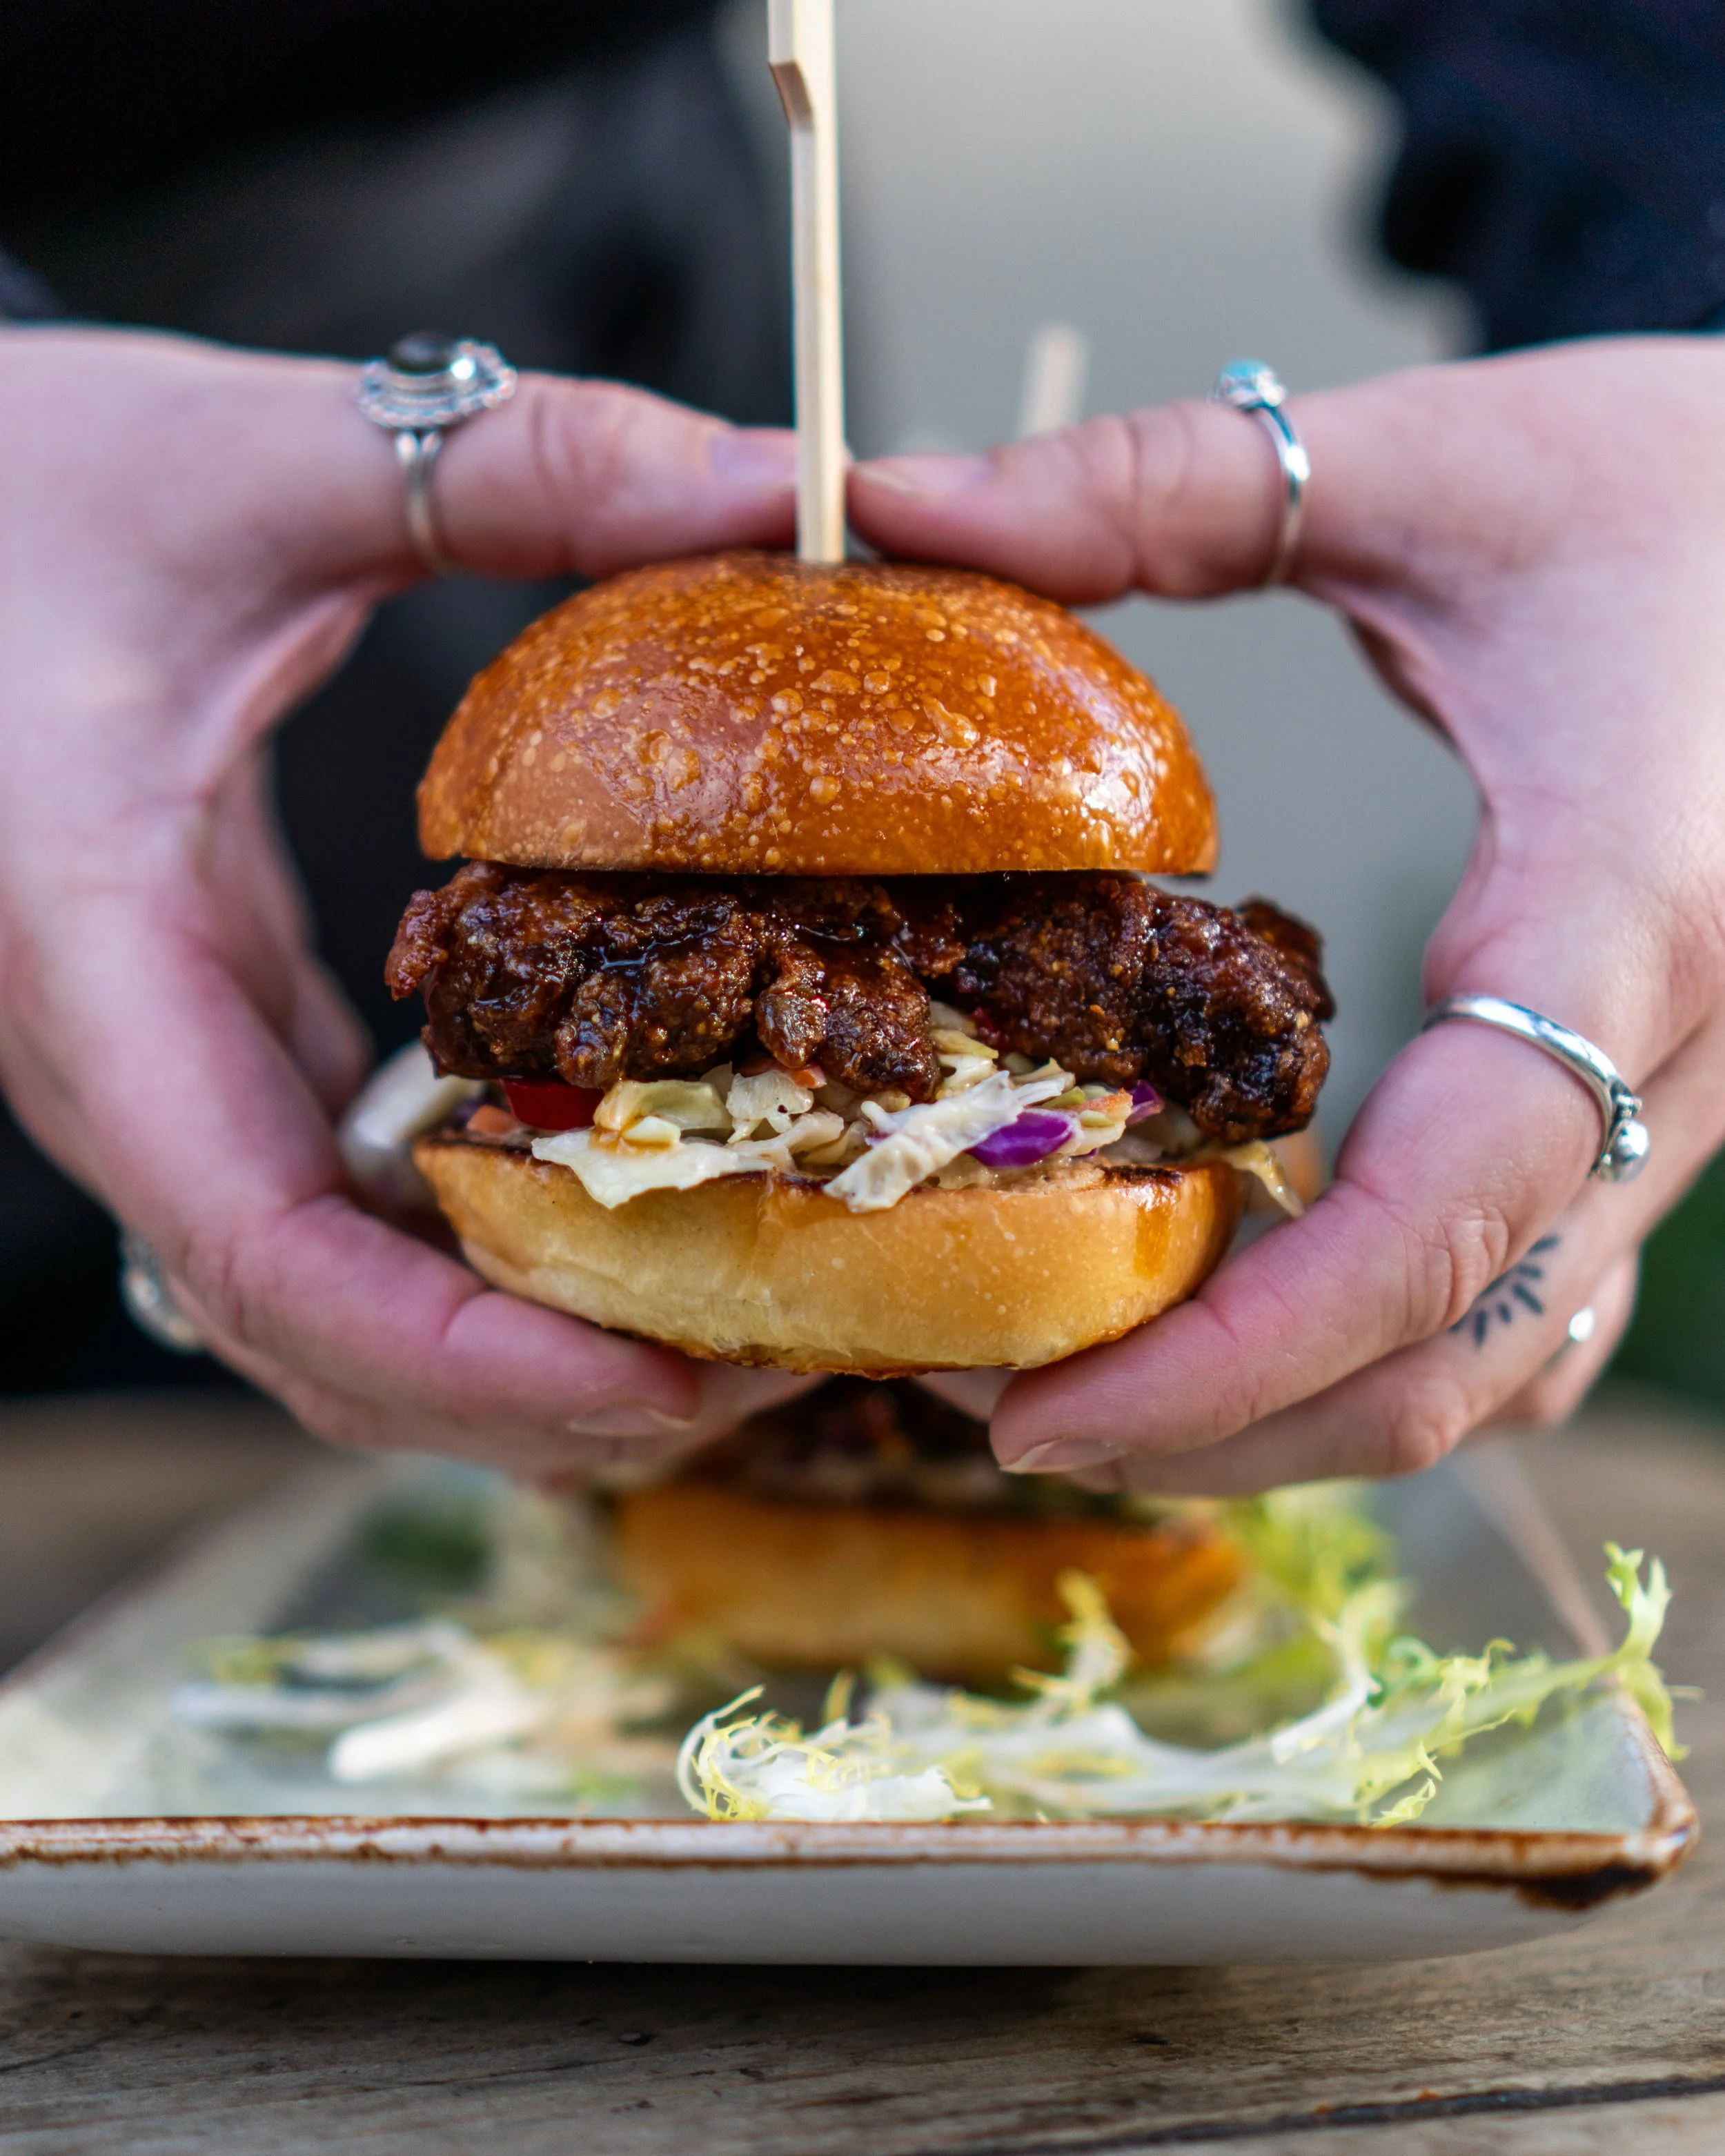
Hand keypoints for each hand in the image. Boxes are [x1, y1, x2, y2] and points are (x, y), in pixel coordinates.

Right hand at [0, 324, 810, 1472]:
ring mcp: (160, 1076)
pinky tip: (617, 1225)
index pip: (262, 1251)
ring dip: (515, 1354)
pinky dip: (472, 1265)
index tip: (659, 1383)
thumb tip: (789, 479)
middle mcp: (119, 1065)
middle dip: (534, 1393)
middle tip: (761, 1365)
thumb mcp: (265, 453)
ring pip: (327, 1310)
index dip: (463, 1361)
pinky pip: (334, 1223)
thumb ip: (520, 466)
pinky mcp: (209, 1051)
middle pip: (317, 1338)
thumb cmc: (22, 484)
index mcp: (96, 960)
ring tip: (727, 1328)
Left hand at [853, 337, 1724, 1492]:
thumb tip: (892, 501)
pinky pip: (1536, 1305)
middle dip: (1220, 1426)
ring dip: (1296, 1415)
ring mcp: (1699, 1106)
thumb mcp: (1425, 459)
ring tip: (1088, 1383)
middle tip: (1002, 1415)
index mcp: (1630, 911)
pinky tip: (1239, 1306)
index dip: (1225, 1356)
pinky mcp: (1669, 1109)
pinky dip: (1382, 1349)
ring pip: (1504, 1364)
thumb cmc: (1686, 476)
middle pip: (1453, 1356)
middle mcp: (1691, 1057)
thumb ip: (1157, 487)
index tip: (1030, 1406)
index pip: (1432, 1223)